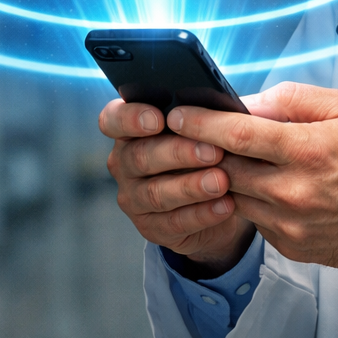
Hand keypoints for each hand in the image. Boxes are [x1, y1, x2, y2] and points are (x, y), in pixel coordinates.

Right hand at [99, 99, 255, 275]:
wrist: (217, 196)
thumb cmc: (206, 149)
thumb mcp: (202, 129)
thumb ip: (200, 117)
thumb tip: (217, 109)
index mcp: (130, 130)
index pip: (113, 120)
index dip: (130, 118)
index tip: (159, 119)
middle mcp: (124, 163)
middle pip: (140, 156)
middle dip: (178, 153)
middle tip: (213, 151)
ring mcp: (134, 198)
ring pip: (156, 193)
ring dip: (191, 186)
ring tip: (221, 181)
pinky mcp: (151, 227)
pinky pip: (174, 222)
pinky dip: (202, 214)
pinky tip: (225, 205)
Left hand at [167, 82, 337, 269]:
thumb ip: (293, 99)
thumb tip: (249, 102)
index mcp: (307, 150)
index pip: (237, 134)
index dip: (200, 123)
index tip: (177, 114)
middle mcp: (293, 191)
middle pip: (224, 168)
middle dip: (203, 150)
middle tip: (189, 134)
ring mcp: (290, 224)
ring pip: (234, 195)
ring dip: (228, 177)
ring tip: (234, 159)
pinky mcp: (290, 246)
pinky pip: (254, 218)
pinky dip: (252, 200)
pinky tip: (268, 186)